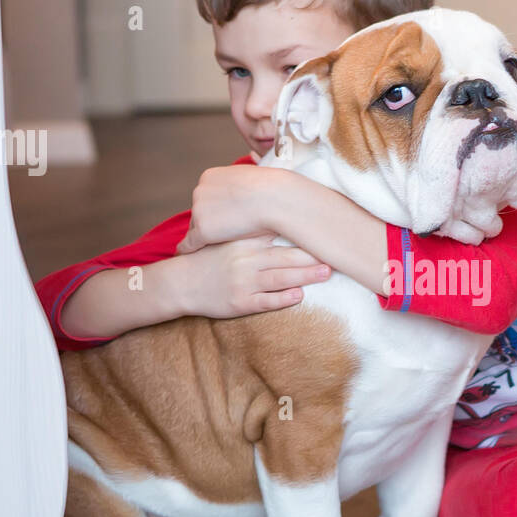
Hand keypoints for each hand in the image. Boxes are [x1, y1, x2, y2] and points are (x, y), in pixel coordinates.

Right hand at [167, 235, 329, 318]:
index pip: (278, 234)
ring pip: (280, 278)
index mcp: (244, 242)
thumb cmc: (209, 259)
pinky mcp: (241, 303)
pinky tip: (299, 295)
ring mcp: (244, 282)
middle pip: (285, 257)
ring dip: (305, 276)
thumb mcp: (228, 237)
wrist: (181, 283)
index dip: (302, 233)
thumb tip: (282, 214)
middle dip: (312, 256)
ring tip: (326, 273)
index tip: (323, 230)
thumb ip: (253, 229)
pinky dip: (284, 298)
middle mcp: (245, 260)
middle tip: (335, 253)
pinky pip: (266, 301)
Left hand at [176, 164, 286, 253]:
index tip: (230, 216)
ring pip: (198, 228)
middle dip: (211, 221)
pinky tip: (186, 253)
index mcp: (209, 176)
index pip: (206, 197)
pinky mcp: (203, 231)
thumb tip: (254, 154)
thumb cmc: (272, 188)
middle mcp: (199, 191)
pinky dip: (188, 248)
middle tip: (228, 231)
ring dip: (208, 235)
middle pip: (200, 211)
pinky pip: (190, 243)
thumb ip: (245, 174)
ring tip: (221, 242)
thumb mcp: (253, 172)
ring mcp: (199, 211)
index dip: (218, 209)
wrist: (276, 200)